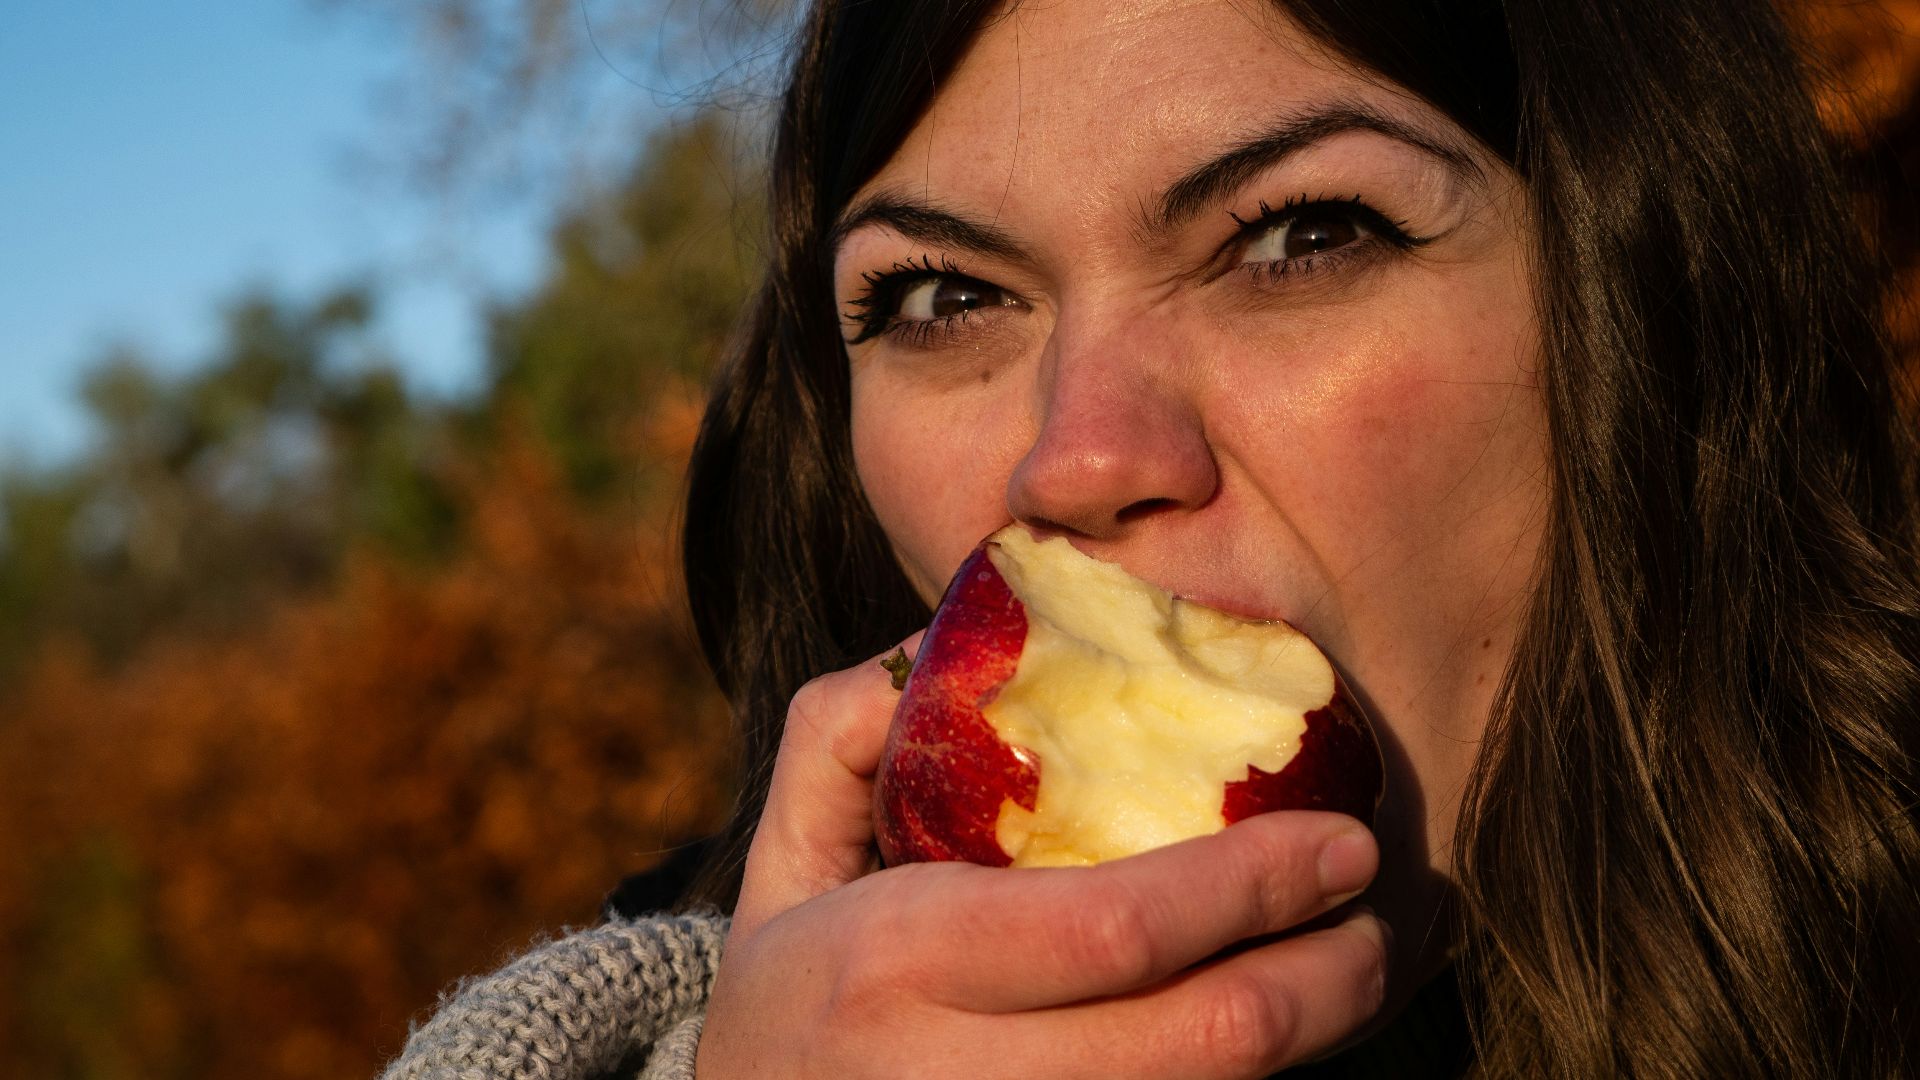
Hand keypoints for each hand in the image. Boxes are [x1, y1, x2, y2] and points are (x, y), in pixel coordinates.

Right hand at [696, 636, 1389, 1079]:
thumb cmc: (788, 986)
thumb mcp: (784, 853)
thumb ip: (847, 735)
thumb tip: (944, 641)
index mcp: (896, 962)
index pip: (1118, 927)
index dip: (1254, 887)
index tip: (1342, 840)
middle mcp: (954, 1079)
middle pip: (1201, 1042)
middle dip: (1329, 981)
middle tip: (1384, 917)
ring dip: (1316, 1044)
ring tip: (1362, 971)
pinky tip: (1291, 1035)